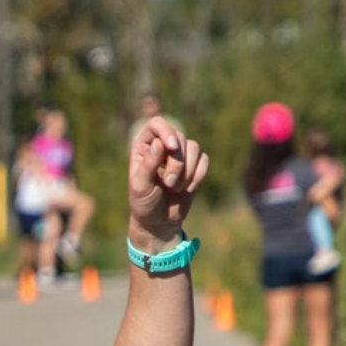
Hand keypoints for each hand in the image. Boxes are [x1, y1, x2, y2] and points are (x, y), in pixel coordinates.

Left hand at [128, 115, 208, 246]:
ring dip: (187, 171)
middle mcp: (162, 147)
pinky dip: (198, 175)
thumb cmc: (144, 204)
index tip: (171, 146)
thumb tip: (159, 143)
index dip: (167, 131)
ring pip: (194, 148)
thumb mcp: (141, 187)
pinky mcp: (194, 166)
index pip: (157, 124)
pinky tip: (188, 189)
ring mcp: (180, 155)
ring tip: (175, 189)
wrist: (158, 222)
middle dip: (177, 162)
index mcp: (144, 148)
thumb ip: (148, 165)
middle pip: (179, 138)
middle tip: (169, 184)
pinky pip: (205, 160)